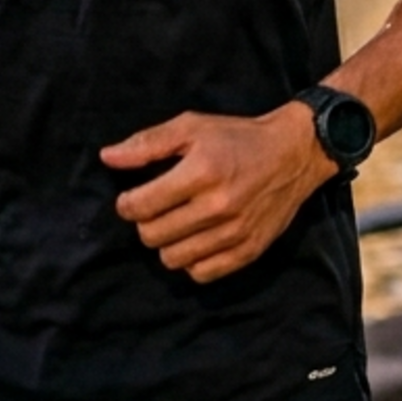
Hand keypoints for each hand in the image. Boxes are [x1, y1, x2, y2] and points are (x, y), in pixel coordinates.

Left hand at [101, 106, 334, 283]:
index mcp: (201, 172)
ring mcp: (234, 232)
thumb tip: (107, 158)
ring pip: (173, 259)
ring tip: (178, 223)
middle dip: (146, 222)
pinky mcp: (248, 250)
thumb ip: (148, 143)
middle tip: (158, 208)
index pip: (139, 206)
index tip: (134, 197)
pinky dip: (192, 260)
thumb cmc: (238, 137)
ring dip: (167, 243)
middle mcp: (218, 206)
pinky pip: (201, 274)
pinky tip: (198, 239)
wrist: (294, 153)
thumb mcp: (193, 127)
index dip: (127, 203)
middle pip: (152, 236)